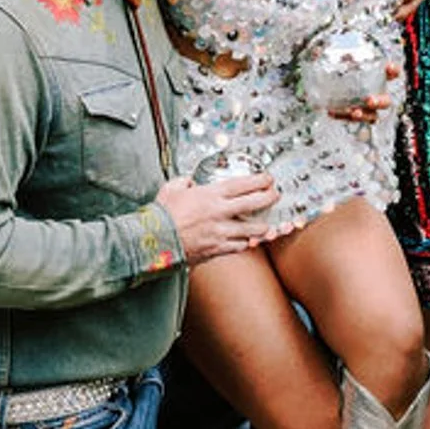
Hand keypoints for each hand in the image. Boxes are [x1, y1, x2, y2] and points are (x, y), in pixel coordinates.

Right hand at [155, 173, 284, 262]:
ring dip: (262, 226)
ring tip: (267, 223)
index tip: (268, 179)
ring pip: (251, 229)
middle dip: (269, 198)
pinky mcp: (217, 249)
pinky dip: (245, 243)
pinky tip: (247, 240)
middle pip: (253, 204)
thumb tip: (189, 181)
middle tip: (275, 195)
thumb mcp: (171, 188)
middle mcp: (219, 213)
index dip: (259, 181)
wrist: (155, 242)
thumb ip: (184, 182)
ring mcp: (220, 232)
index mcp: (210, 195)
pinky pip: (239, 246)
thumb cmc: (162, 216)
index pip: (242, 185)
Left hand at [327, 62, 402, 123]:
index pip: (391, 73)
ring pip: (372, 116)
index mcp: (377, 76)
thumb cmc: (336, 67)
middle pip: (385, 101)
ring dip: (365, 115)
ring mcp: (364, 107)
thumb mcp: (338, 59)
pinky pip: (350, 119)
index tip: (390, 68)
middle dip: (380, 102)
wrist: (319, 83)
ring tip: (355, 113)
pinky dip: (342, 116)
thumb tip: (339, 55)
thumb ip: (340, 55)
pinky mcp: (351, 115)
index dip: (394, 71)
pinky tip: (332, 112)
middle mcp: (375, 93)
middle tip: (370, 100)